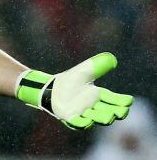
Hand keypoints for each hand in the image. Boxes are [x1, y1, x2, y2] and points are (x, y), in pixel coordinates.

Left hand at [16, 52, 132, 129]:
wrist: (52, 87)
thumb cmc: (71, 80)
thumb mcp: (84, 71)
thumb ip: (97, 66)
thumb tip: (112, 58)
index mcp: (98, 95)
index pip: (112, 99)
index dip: (121, 100)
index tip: (129, 100)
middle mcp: (93, 106)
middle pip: (107, 111)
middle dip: (115, 112)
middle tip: (121, 112)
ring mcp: (82, 113)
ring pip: (94, 118)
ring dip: (102, 118)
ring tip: (109, 117)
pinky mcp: (70, 117)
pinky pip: (77, 122)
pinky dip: (82, 123)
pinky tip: (87, 122)